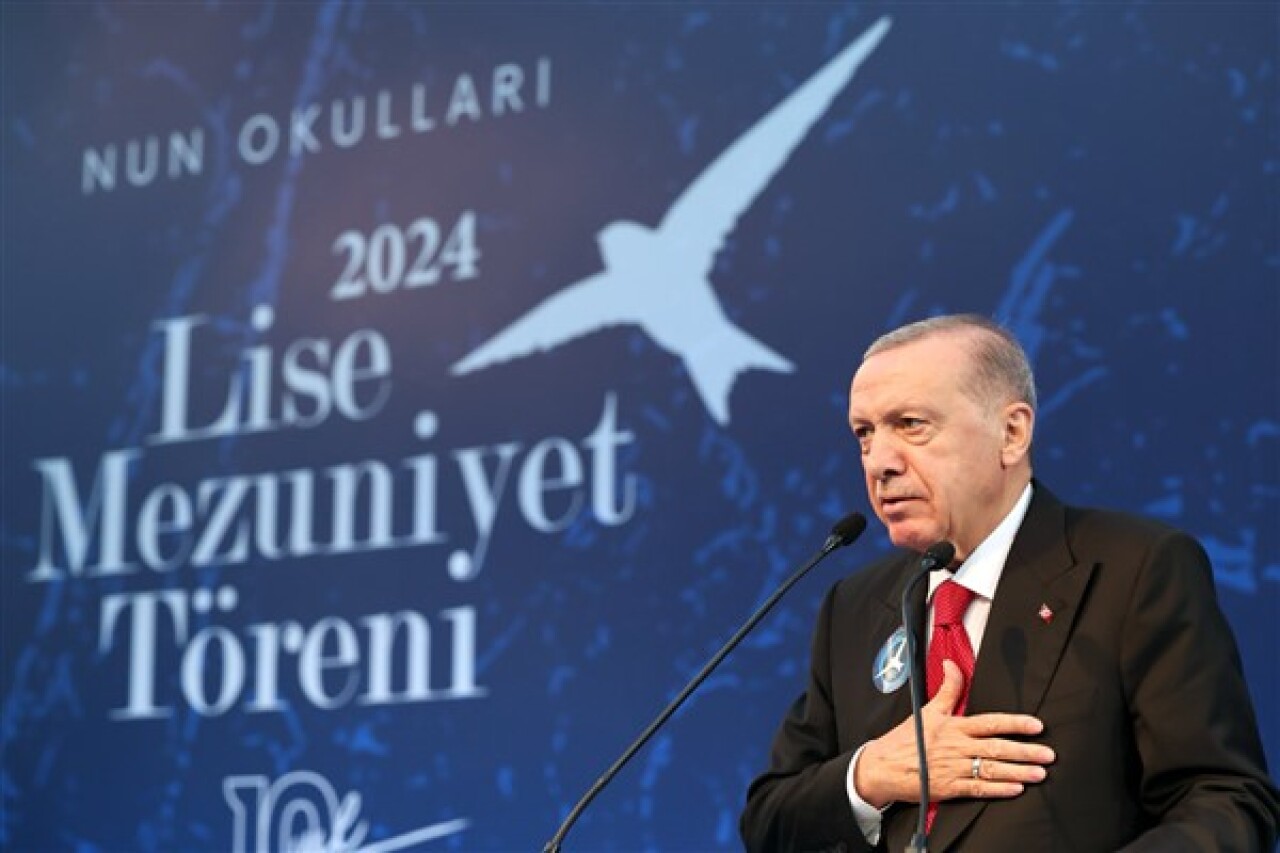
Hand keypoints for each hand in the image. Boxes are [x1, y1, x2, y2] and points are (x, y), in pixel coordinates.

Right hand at [854, 660, 1054, 807]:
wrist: (882, 767)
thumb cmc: (904, 740)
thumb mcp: (927, 710)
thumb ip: (947, 689)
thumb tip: (951, 665)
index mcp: (953, 727)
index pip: (989, 722)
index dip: (1014, 724)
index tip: (1036, 726)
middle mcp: (956, 747)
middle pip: (996, 748)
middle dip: (1025, 751)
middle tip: (1048, 754)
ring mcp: (953, 768)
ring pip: (991, 769)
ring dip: (1017, 771)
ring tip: (1039, 773)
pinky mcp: (949, 787)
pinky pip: (978, 788)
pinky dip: (998, 790)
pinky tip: (1015, 790)